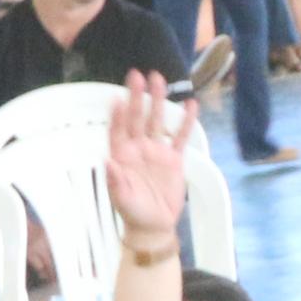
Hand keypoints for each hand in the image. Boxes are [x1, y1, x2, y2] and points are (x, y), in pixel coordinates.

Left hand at [104, 72, 186, 236]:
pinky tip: (191, 105)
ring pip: (158, 121)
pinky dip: (186, 122)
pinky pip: (181, 137)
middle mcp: (138, 148)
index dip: (118, 114)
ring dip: (159, 101)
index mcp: (121, 155)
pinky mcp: (174, 159)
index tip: (119, 97)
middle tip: (138, 75)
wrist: (154, 224)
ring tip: (160, 80)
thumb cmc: (132, 211)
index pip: (119, 129)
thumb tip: (108, 161)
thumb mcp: (121, 199)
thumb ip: (115, 180)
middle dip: (138, 96)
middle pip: (138, 117)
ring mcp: (157, 151)